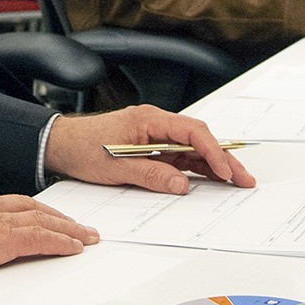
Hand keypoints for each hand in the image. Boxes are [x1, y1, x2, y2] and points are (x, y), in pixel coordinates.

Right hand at [0, 187, 97, 281]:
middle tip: (77, 226)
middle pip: (30, 206)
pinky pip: (38, 237)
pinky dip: (59, 241)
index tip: (43, 218)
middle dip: (56, 216)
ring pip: (40, 218)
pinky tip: (74, 246)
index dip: (30, 211)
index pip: (7, 204)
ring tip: (86, 237)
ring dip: (67, 228)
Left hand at [44, 106, 254, 192]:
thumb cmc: (82, 148)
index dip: (213, 152)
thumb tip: (182, 184)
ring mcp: (154, 135)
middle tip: (244, 179)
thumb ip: (150, 174)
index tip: (225, 171)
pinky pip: (180, 155)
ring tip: (235, 182)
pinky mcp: (151, 146)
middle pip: (198, 138)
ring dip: (213, 164)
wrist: (60, 144)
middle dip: (223, 159)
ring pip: (192, 148)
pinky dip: (196, 167)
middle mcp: (155, 123)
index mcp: (149, 119)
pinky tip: (210, 180)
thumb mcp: (115, 166)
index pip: (192, 131)